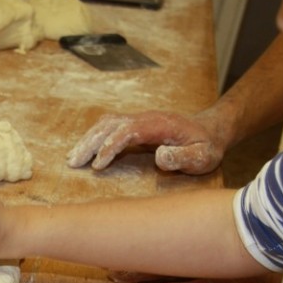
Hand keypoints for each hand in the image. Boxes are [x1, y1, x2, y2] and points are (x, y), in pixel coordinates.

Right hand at [67, 110, 227, 173]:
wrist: (209, 131)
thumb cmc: (205, 147)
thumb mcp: (202, 156)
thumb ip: (183, 157)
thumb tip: (159, 156)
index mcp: (160, 124)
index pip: (128, 130)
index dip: (110, 146)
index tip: (98, 165)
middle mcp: (145, 117)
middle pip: (111, 124)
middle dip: (90, 143)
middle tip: (73, 163)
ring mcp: (138, 119)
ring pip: (106, 124)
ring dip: (87, 140)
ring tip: (72, 159)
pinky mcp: (134, 125)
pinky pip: (108, 127)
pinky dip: (93, 137)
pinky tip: (84, 151)